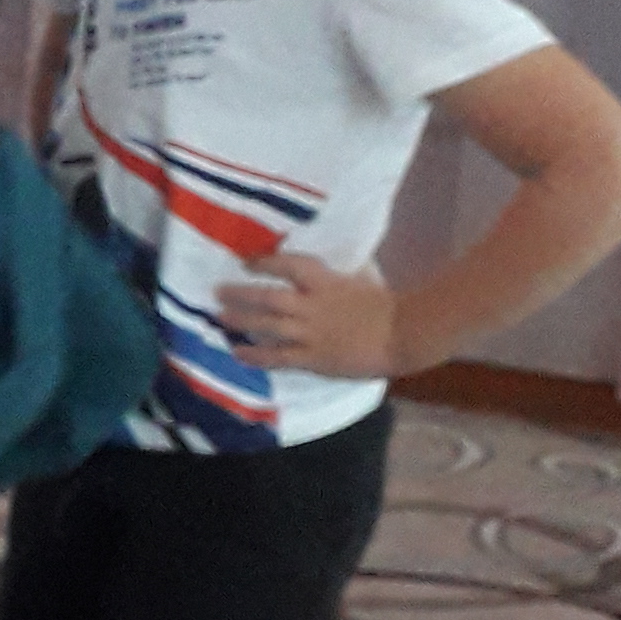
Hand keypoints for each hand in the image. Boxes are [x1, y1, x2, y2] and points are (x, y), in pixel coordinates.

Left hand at [216, 253, 403, 377]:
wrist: (404, 334)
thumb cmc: (386, 304)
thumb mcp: (360, 278)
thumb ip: (337, 274)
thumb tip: (321, 265)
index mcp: (326, 282)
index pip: (289, 265)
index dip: (265, 262)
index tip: (246, 261)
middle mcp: (312, 306)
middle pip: (268, 297)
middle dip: (240, 293)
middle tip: (217, 291)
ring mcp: (311, 333)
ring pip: (267, 325)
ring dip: (240, 320)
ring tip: (219, 318)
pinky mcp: (313, 357)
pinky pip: (278, 356)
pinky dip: (255, 354)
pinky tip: (237, 351)